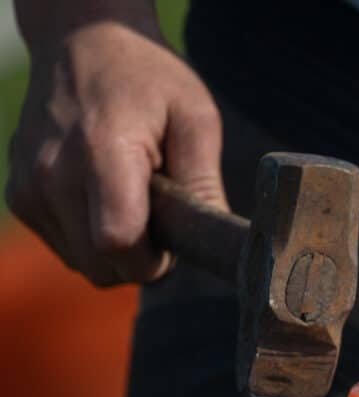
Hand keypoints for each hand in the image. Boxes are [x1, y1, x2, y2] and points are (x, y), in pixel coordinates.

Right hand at [5, 11, 226, 284]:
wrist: (81, 45)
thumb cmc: (148, 80)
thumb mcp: (194, 118)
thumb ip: (203, 182)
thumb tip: (215, 238)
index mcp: (101, 151)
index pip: (118, 243)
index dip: (154, 260)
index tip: (173, 239)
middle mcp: (53, 174)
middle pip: (102, 265)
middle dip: (141, 260)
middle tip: (161, 219)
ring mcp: (29, 187)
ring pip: (84, 264)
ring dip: (117, 251)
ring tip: (133, 201)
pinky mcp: (18, 196)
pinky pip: (65, 248)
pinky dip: (91, 239)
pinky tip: (105, 199)